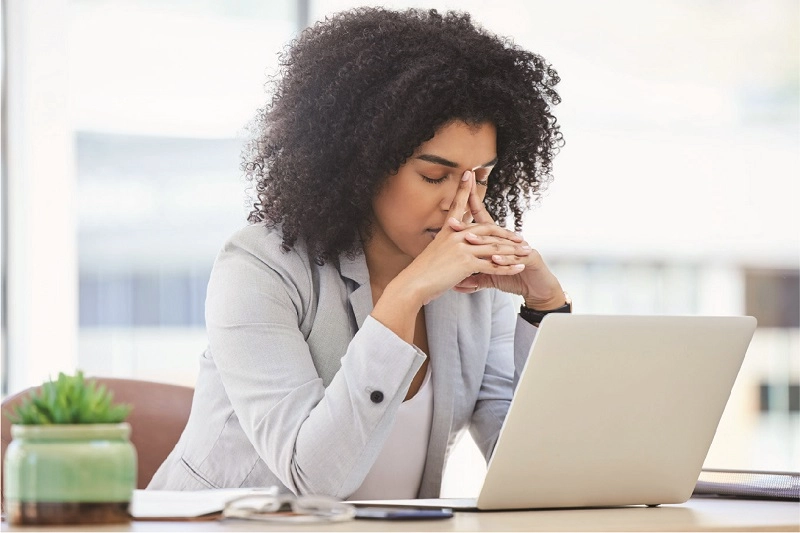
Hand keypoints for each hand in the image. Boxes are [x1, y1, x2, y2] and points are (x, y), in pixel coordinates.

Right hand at [394, 170, 530, 305]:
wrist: (413, 284)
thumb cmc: (422, 271)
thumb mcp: (434, 251)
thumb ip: (446, 244)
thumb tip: (450, 241)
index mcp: (448, 231)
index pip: (458, 205)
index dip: (464, 189)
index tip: (469, 173)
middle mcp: (456, 235)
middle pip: (487, 229)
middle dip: (506, 234)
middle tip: (520, 237)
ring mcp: (462, 248)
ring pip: (494, 247)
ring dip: (513, 251)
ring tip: (526, 252)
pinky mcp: (466, 263)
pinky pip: (493, 264)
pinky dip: (508, 267)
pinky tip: (520, 267)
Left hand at [450, 175, 565, 309]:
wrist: (538, 291)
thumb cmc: (515, 280)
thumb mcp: (491, 278)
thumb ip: (474, 279)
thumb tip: (455, 284)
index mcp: (498, 243)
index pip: (481, 226)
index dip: (467, 219)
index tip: (448, 215)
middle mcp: (508, 241)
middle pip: (487, 230)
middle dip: (470, 225)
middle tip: (452, 223)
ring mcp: (520, 248)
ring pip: (499, 243)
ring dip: (483, 241)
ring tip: (468, 239)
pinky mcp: (531, 258)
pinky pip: (516, 257)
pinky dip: (504, 260)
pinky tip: (494, 259)